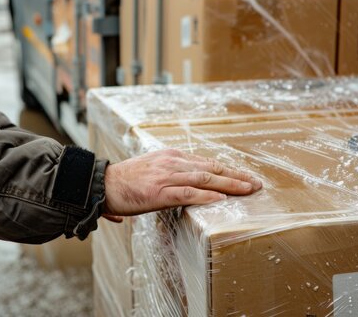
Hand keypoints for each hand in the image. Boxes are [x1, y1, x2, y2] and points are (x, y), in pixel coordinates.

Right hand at [102, 149, 261, 218]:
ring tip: (248, 190)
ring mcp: (166, 176)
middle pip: (210, 168)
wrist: (102, 184)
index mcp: (170, 157)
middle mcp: (172, 162)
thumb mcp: (149, 170)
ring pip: (204, 179)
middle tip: (255, 183)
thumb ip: (166, 176)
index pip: (205, 162)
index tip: (242, 175)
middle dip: (235, 175)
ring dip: (229, 185)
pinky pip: (188, 193)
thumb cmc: (124, 181)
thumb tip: (185, 187)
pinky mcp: (159, 191)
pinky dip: (206, 196)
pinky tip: (221, 200)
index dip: (226, 169)